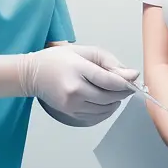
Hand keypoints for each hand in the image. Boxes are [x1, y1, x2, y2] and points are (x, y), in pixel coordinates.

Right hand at [22, 44, 139, 122]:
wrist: (33, 74)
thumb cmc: (58, 59)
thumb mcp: (84, 51)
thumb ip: (108, 62)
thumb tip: (130, 74)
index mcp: (78, 70)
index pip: (108, 81)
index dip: (125, 82)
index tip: (134, 79)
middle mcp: (75, 90)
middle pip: (109, 97)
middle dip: (123, 92)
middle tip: (128, 85)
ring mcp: (72, 104)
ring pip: (104, 109)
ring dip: (115, 102)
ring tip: (116, 91)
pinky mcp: (70, 114)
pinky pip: (96, 116)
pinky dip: (105, 110)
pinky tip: (106, 101)